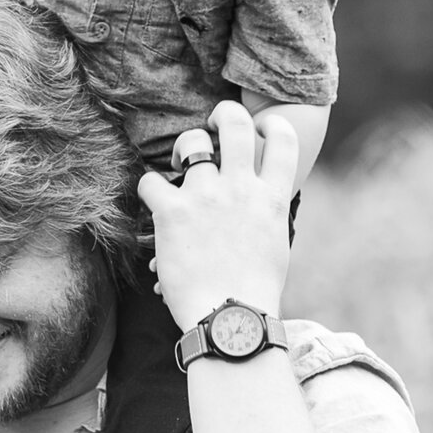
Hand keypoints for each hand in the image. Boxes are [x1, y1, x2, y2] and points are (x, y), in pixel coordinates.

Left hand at [141, 100, 295, 331]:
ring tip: (178, 167)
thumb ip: (265, 213)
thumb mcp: (274, 245)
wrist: (230, 318)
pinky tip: (154, 204)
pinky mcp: (173, 211)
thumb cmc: (254, 293)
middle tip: (213, 121)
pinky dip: (149, 189)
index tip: (262, 128)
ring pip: (190, 143)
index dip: (273, 125)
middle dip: (224, 114)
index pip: (283, 140)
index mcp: (271, 198)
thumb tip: (258, 203)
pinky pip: (150, 181)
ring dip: (183, 151)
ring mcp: (206, 196)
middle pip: (235, 123)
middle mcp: (241, 188)